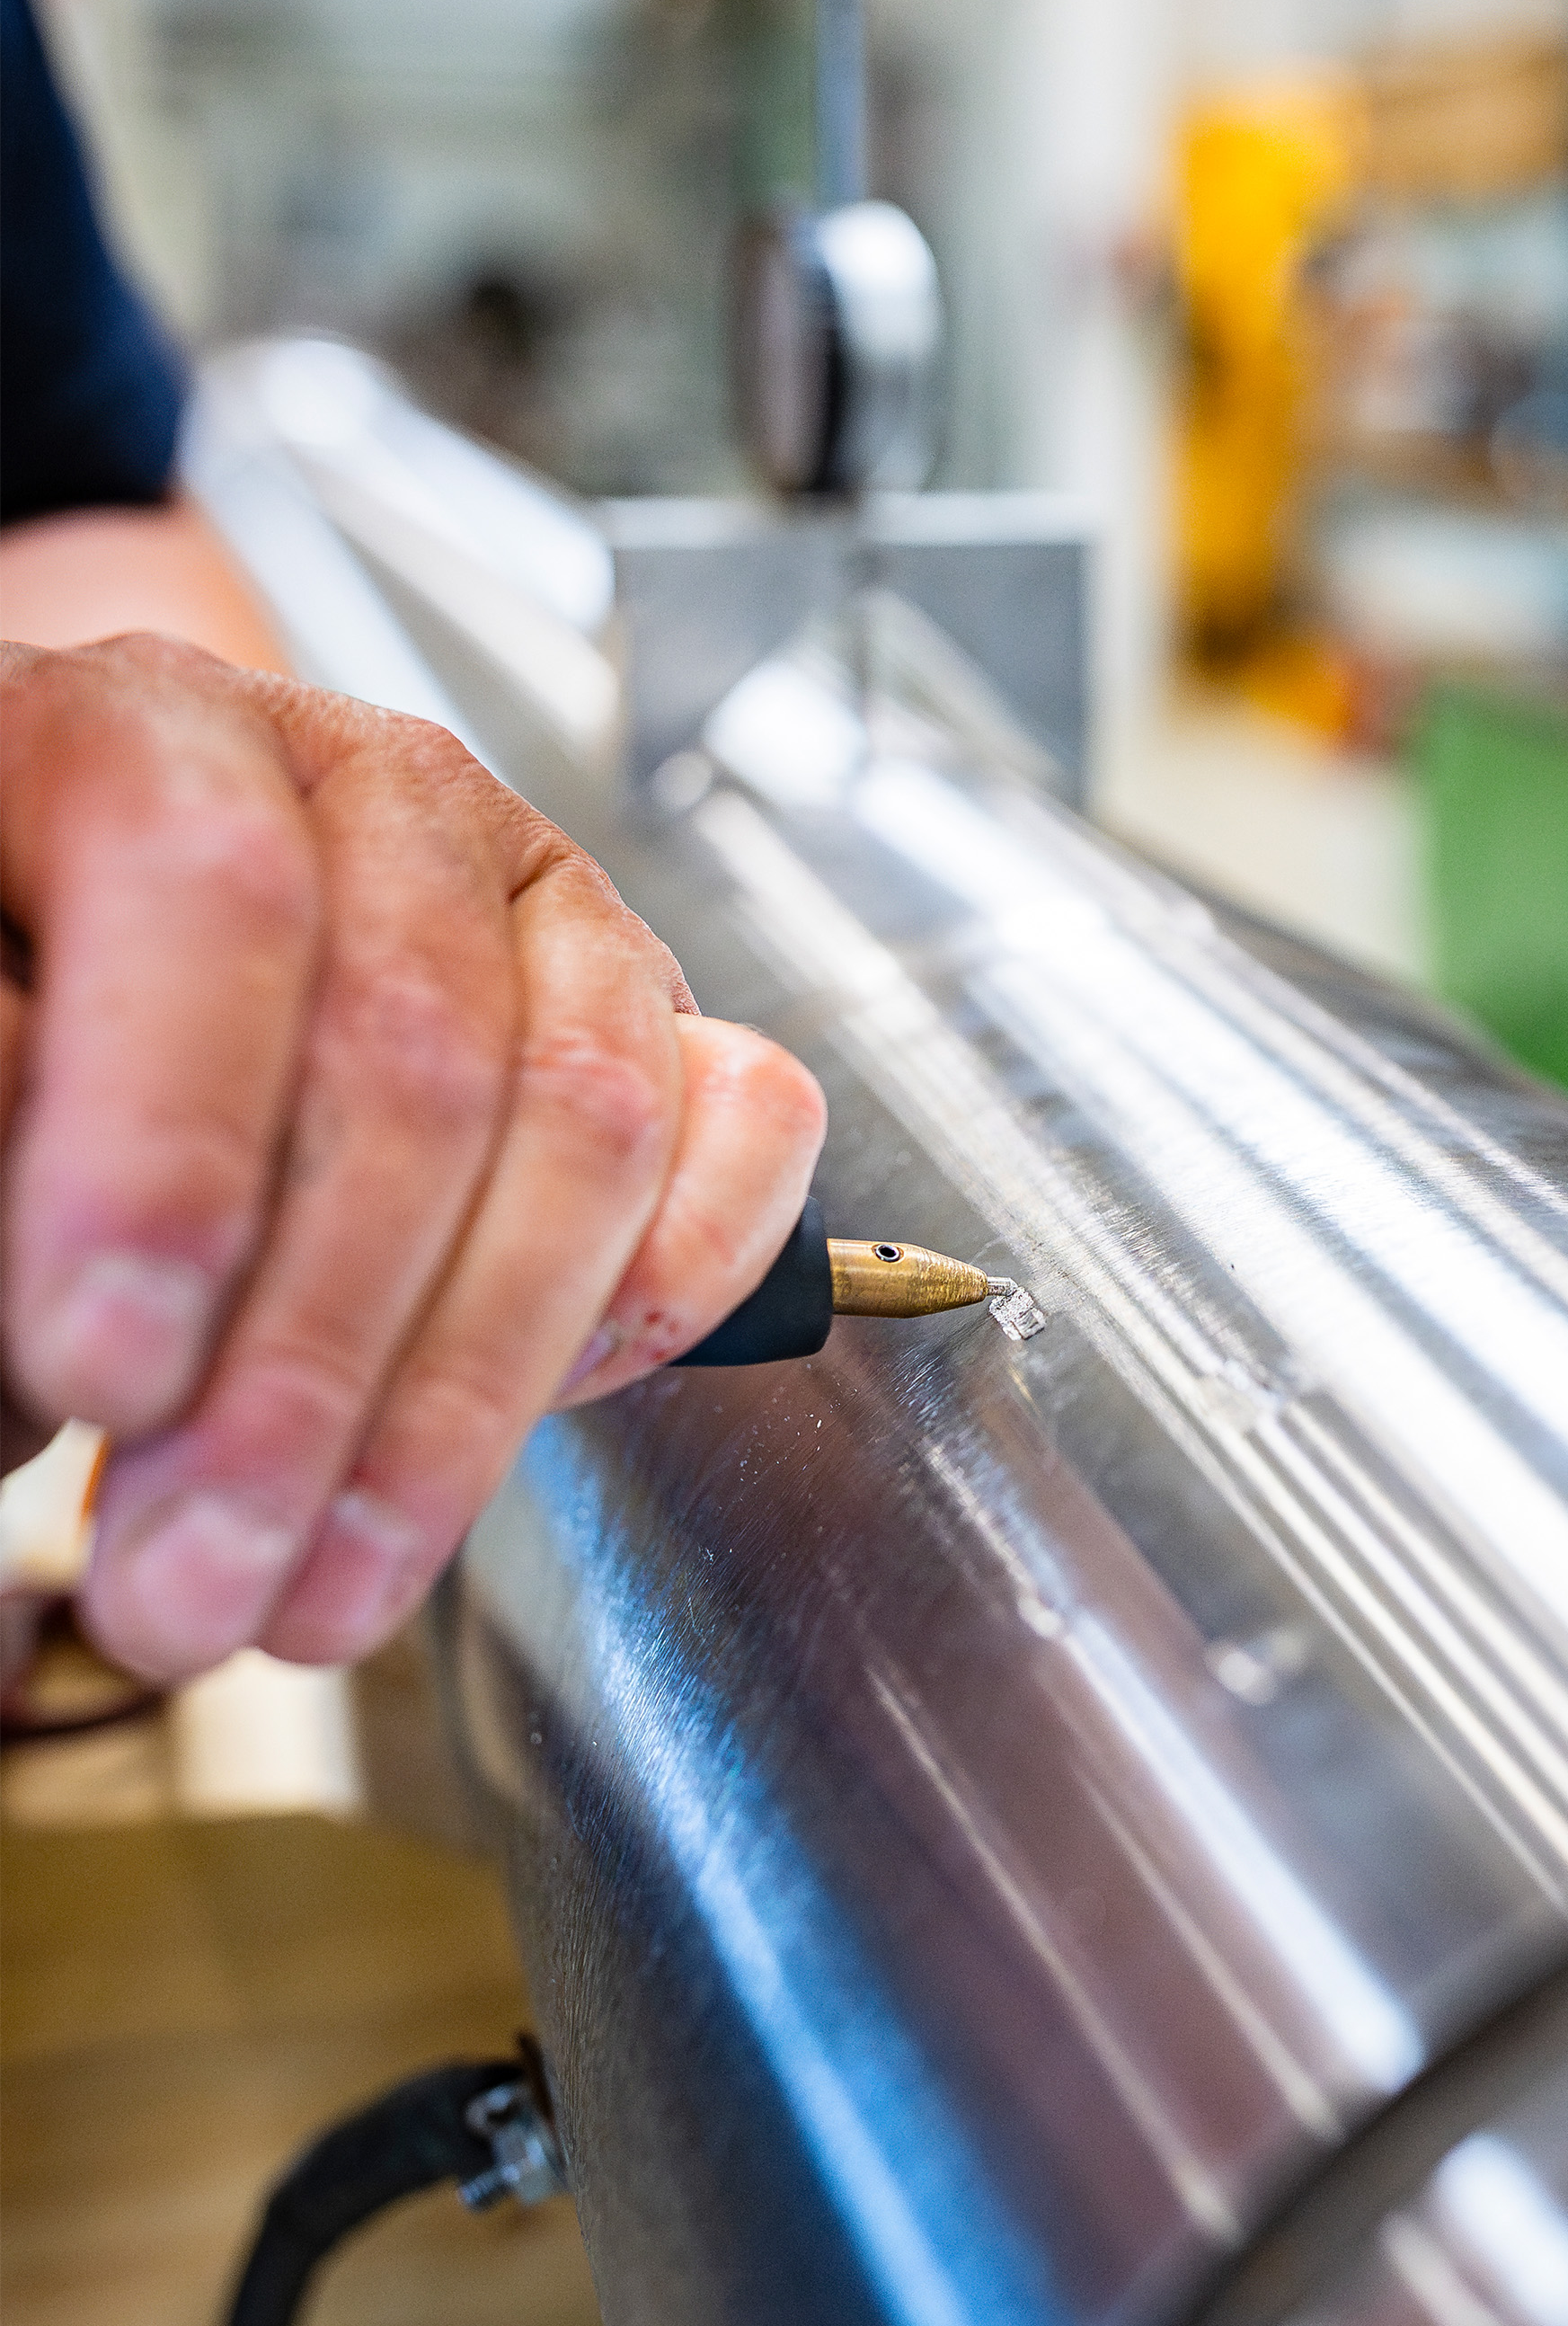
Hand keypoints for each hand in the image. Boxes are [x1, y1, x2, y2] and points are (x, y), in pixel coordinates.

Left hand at [2, 633, 824, 1681]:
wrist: (60, 971)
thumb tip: (81, 1303)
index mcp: (120, 736)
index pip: (209, 895)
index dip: (170, 1149)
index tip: (104, 1367)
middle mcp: (340, 777)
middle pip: (412, 1043)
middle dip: (307, 1362)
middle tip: (194, 1573)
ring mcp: (510, 879)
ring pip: (582, 1109)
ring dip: (463, 1398)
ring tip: (320, 1590)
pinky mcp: (632, 988)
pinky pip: (742, 1112)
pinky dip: (679, 1274)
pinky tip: (559, 1404)